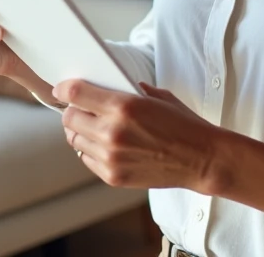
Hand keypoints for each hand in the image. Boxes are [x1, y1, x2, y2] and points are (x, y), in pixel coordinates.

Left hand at [56, 80, 221, 191]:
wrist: (201, 159)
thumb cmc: (183, 125)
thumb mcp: (157, 96)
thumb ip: (128, 90)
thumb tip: (106, 86)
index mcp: (123, 106)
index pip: (75, 94)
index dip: (64, 89)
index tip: (62, 89)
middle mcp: (112, 132)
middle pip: (69, 119)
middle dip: (72, 111)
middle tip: (80, 108)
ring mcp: (111, 157)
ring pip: (75, 140)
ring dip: (80, 131)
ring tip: (92, 127)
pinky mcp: (113, 176)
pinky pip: (86, 159)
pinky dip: (90, 150)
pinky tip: (103, 144)